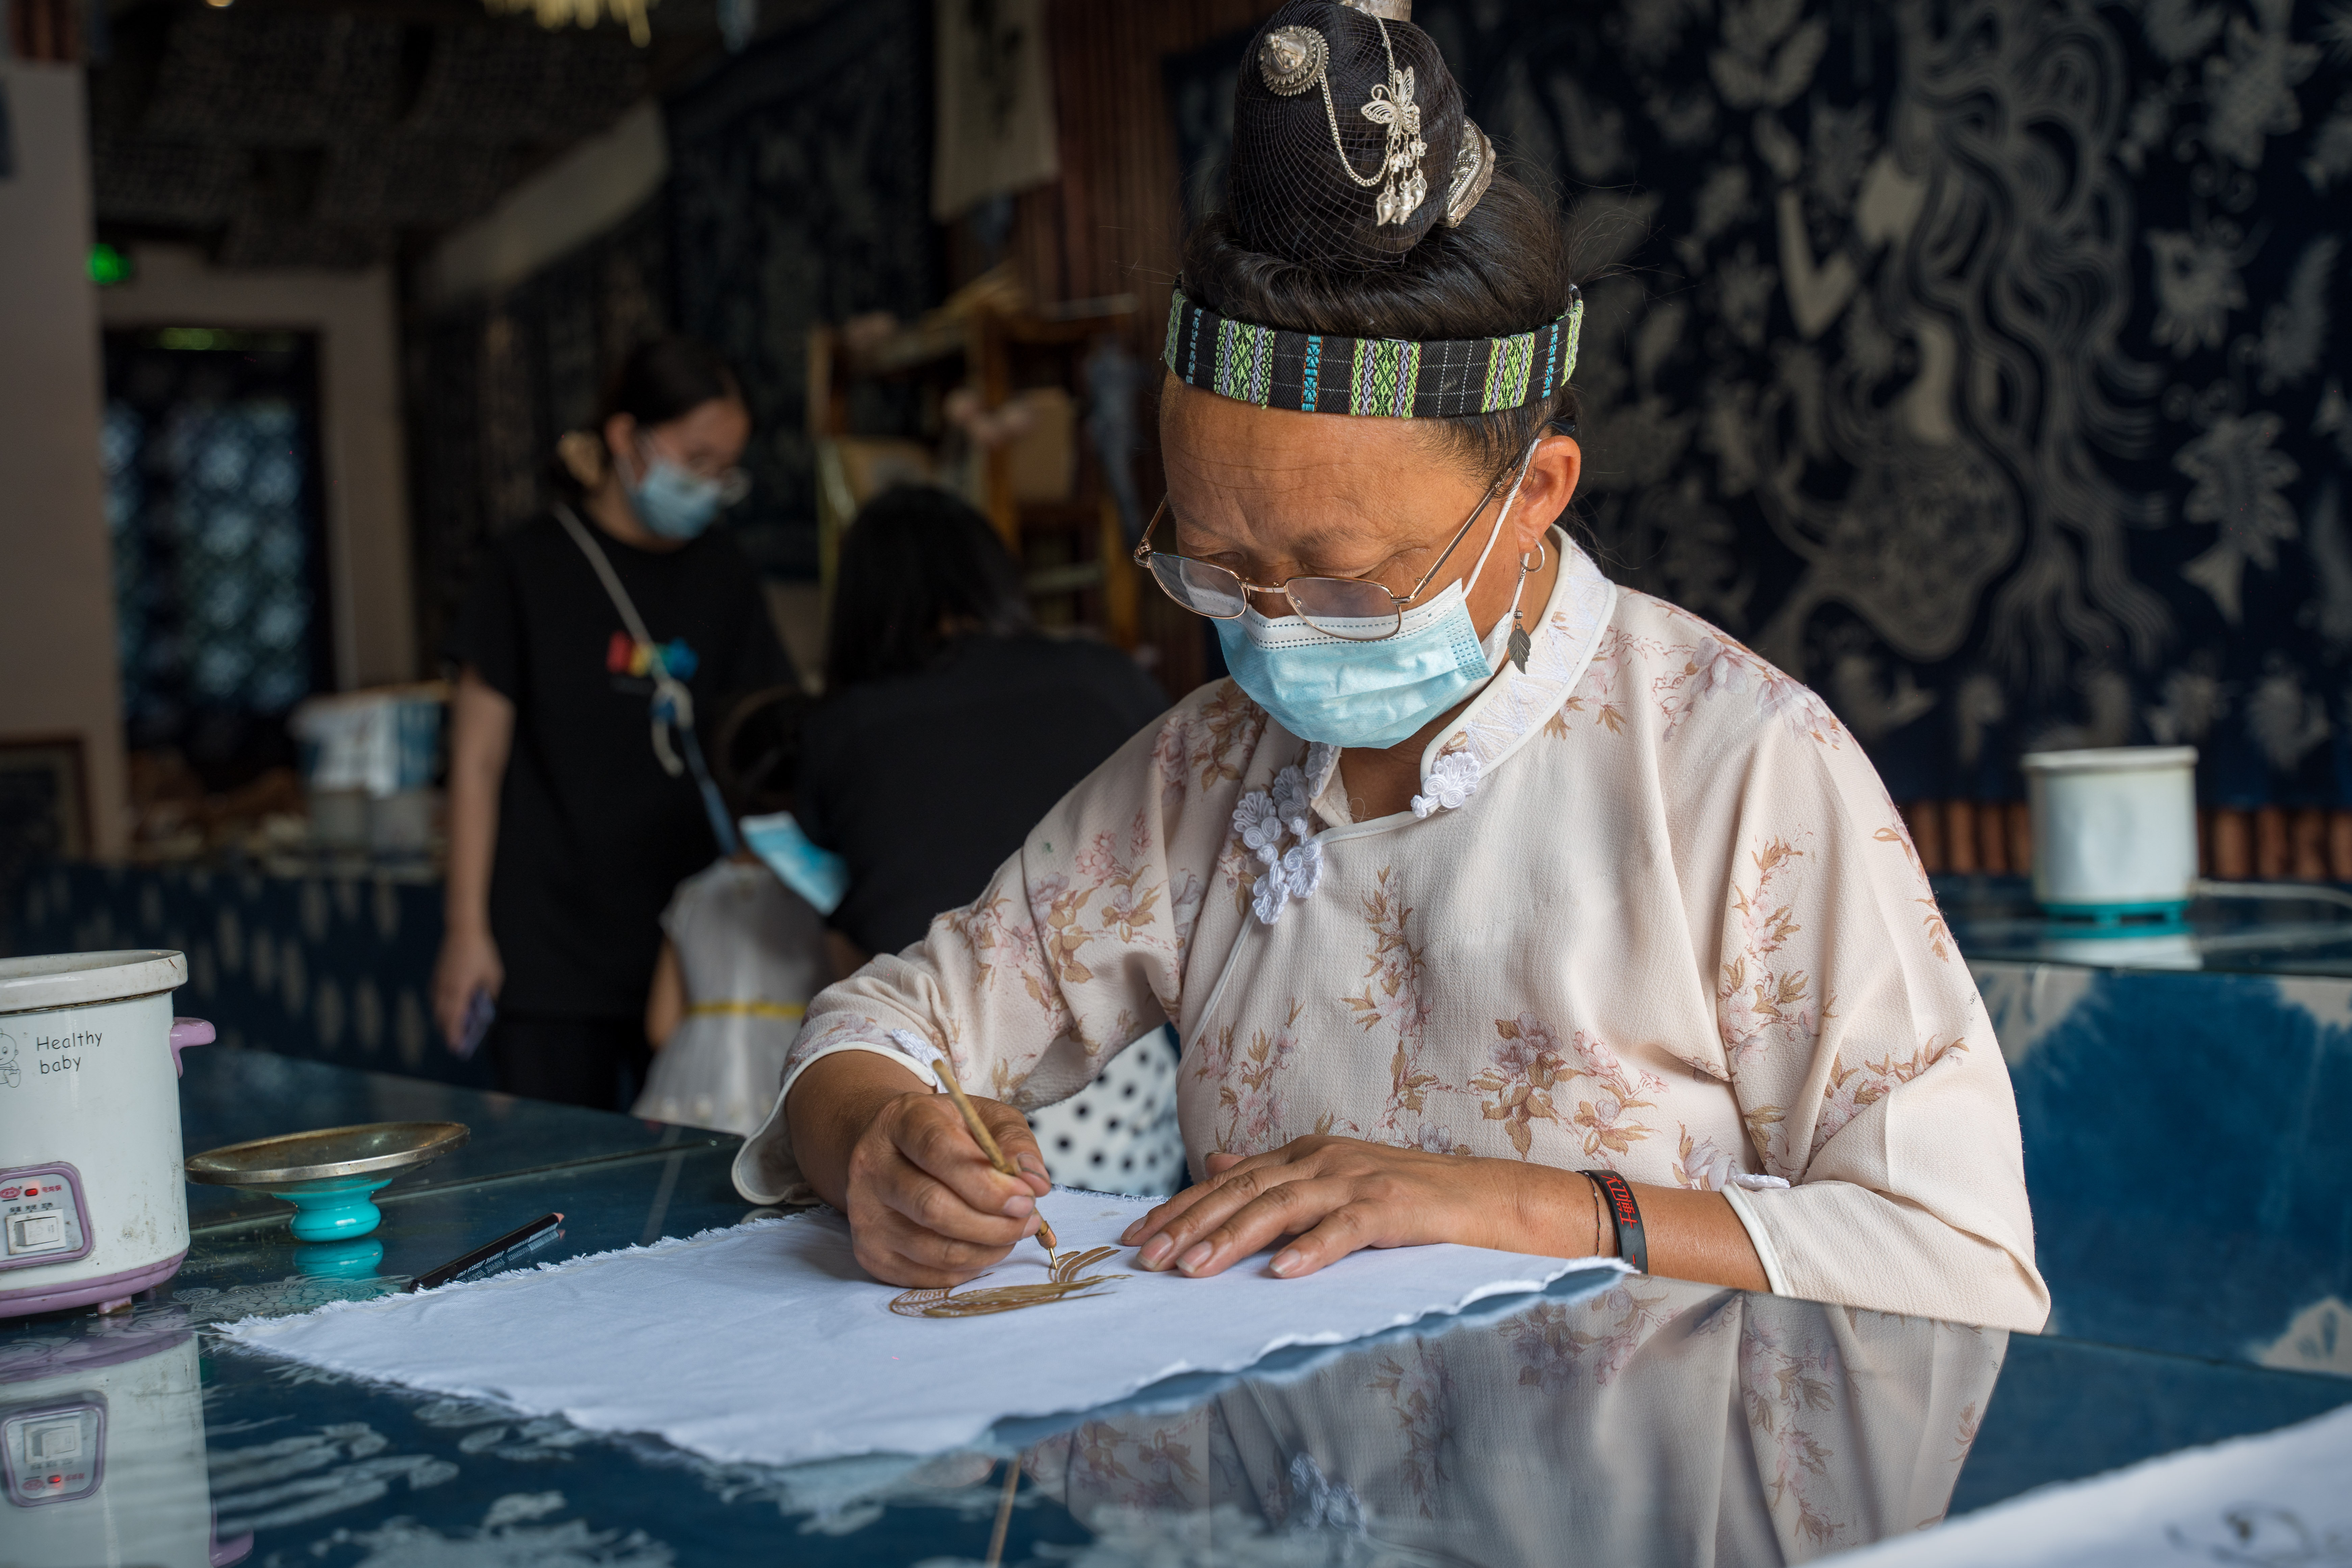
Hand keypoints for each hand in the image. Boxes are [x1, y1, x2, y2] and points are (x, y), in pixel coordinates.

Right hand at [432, 927, 502, 1047]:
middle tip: (454, 1045)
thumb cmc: (482, 952)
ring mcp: (438, 982)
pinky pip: (435, 998)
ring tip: (451, 1032)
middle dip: (447, 1033)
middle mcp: (445, 988)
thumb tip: (483, 1008)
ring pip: (436, 1008)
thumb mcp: (493, 975)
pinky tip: (446, 1012)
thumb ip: (487, 993)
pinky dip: (439, 1008)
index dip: (454, 1035)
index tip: (457, 1048)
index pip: (454, 1018)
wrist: (462, 930)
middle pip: (442, 1017)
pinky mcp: (436, 976)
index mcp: (460, 989)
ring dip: (442, 1021)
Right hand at [843, 1090, 1053, 1287]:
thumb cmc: (947, 1133)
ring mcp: (865, 1214)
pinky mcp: (871, 1253)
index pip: (938, 1152)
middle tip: (1027, 1219)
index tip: (1027, 1197)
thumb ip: (1014, 1142)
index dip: (988, 1183)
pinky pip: (929, 1276)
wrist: (895, 1151)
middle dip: (993, 1223)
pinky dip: (969, 1268)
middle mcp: (872, 1166)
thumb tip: (1035, 1183)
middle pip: (933, 1207)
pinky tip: (985, 1247)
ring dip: (987, 1249)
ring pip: (934, 1249)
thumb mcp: (985, 1118)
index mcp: (901, 1121)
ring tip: (1012, 1232)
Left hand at [1118, 1135, 1591, 1279]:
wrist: (1487, 1199)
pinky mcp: (1393, 1207)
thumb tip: (1217, 1162)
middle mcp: (1324, 1160)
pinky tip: (1282, 1272)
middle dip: (1189, 1225)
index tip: (1137, 1236)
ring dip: (1233, 1239)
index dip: (1181, 1207)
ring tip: (1193, 1269)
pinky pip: (1345, 1229)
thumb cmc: (1408, 1199)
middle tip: (1147, 1258)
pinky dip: (1312, 1249)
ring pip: (1282, 1207)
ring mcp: (1358, 1180)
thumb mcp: (1331, 1178)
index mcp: (1305, 1154)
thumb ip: (1274, 1174)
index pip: (1228, 1181)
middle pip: (1243, 1191)